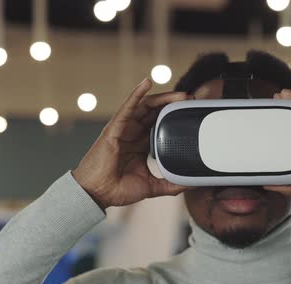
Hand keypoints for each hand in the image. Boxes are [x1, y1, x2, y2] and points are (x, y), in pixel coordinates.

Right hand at [72, 78, 190, 208]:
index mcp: (142, 145)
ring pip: (145, 106)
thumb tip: (191, 184)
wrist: (98, 194)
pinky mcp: (114, 128)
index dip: (176, 117)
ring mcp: (124, 130)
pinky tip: (147, 83)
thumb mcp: (152, 186)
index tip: (192, 113)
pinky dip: (136, 94)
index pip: (161, 125)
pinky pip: (127, 107)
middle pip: (156, 112)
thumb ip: (171, 184)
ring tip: (180, 94)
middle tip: (191, 99)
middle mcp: (133, 134)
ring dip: (162, 98)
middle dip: (173, 104)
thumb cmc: (119, 189)